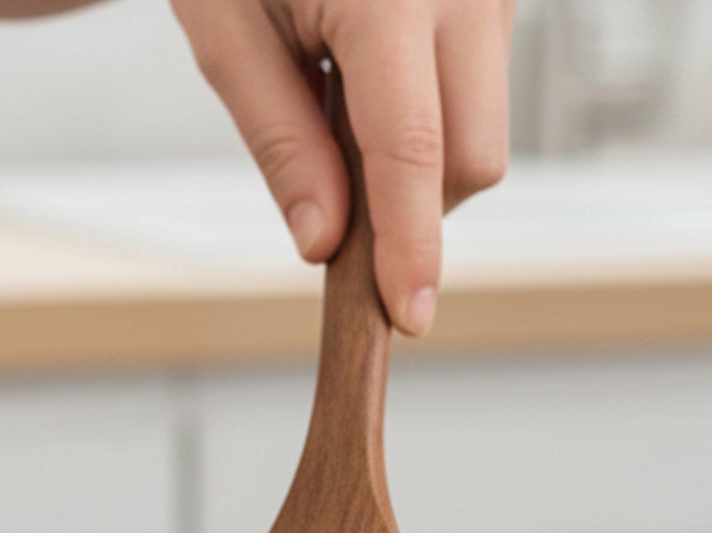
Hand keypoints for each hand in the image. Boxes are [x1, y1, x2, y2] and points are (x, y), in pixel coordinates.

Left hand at [171, 0, 514, 335]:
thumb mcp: (228, 37)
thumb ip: (280, 143)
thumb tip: (323, 242)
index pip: (412, 152)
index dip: (409, 247)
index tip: (407, 316)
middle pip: (473, 157)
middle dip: (412, 206)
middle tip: (329, 178)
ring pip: (483, 130)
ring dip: (416, 160)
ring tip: (338, 96)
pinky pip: (480, 91)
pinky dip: (428, 116)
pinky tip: (371, 75)